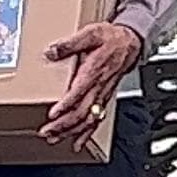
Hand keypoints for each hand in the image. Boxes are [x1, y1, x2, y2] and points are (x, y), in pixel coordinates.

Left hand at [40, 21, 142, 145]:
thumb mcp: (89, 34)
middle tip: (47, 132)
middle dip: (63, 124)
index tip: (53, 114)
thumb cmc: (110, 38)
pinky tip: (77, 142)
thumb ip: (69, 44)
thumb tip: (50, 51)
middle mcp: (98, 87)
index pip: (79, 92)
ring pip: (87, 119)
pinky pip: (96, 120)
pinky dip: (86, 134)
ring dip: (70, 131)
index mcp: (93, 71)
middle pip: (81, 112)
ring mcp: (102, 95)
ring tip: (54, 138)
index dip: (66, 105)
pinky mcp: (103, 98)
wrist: (129, 43)